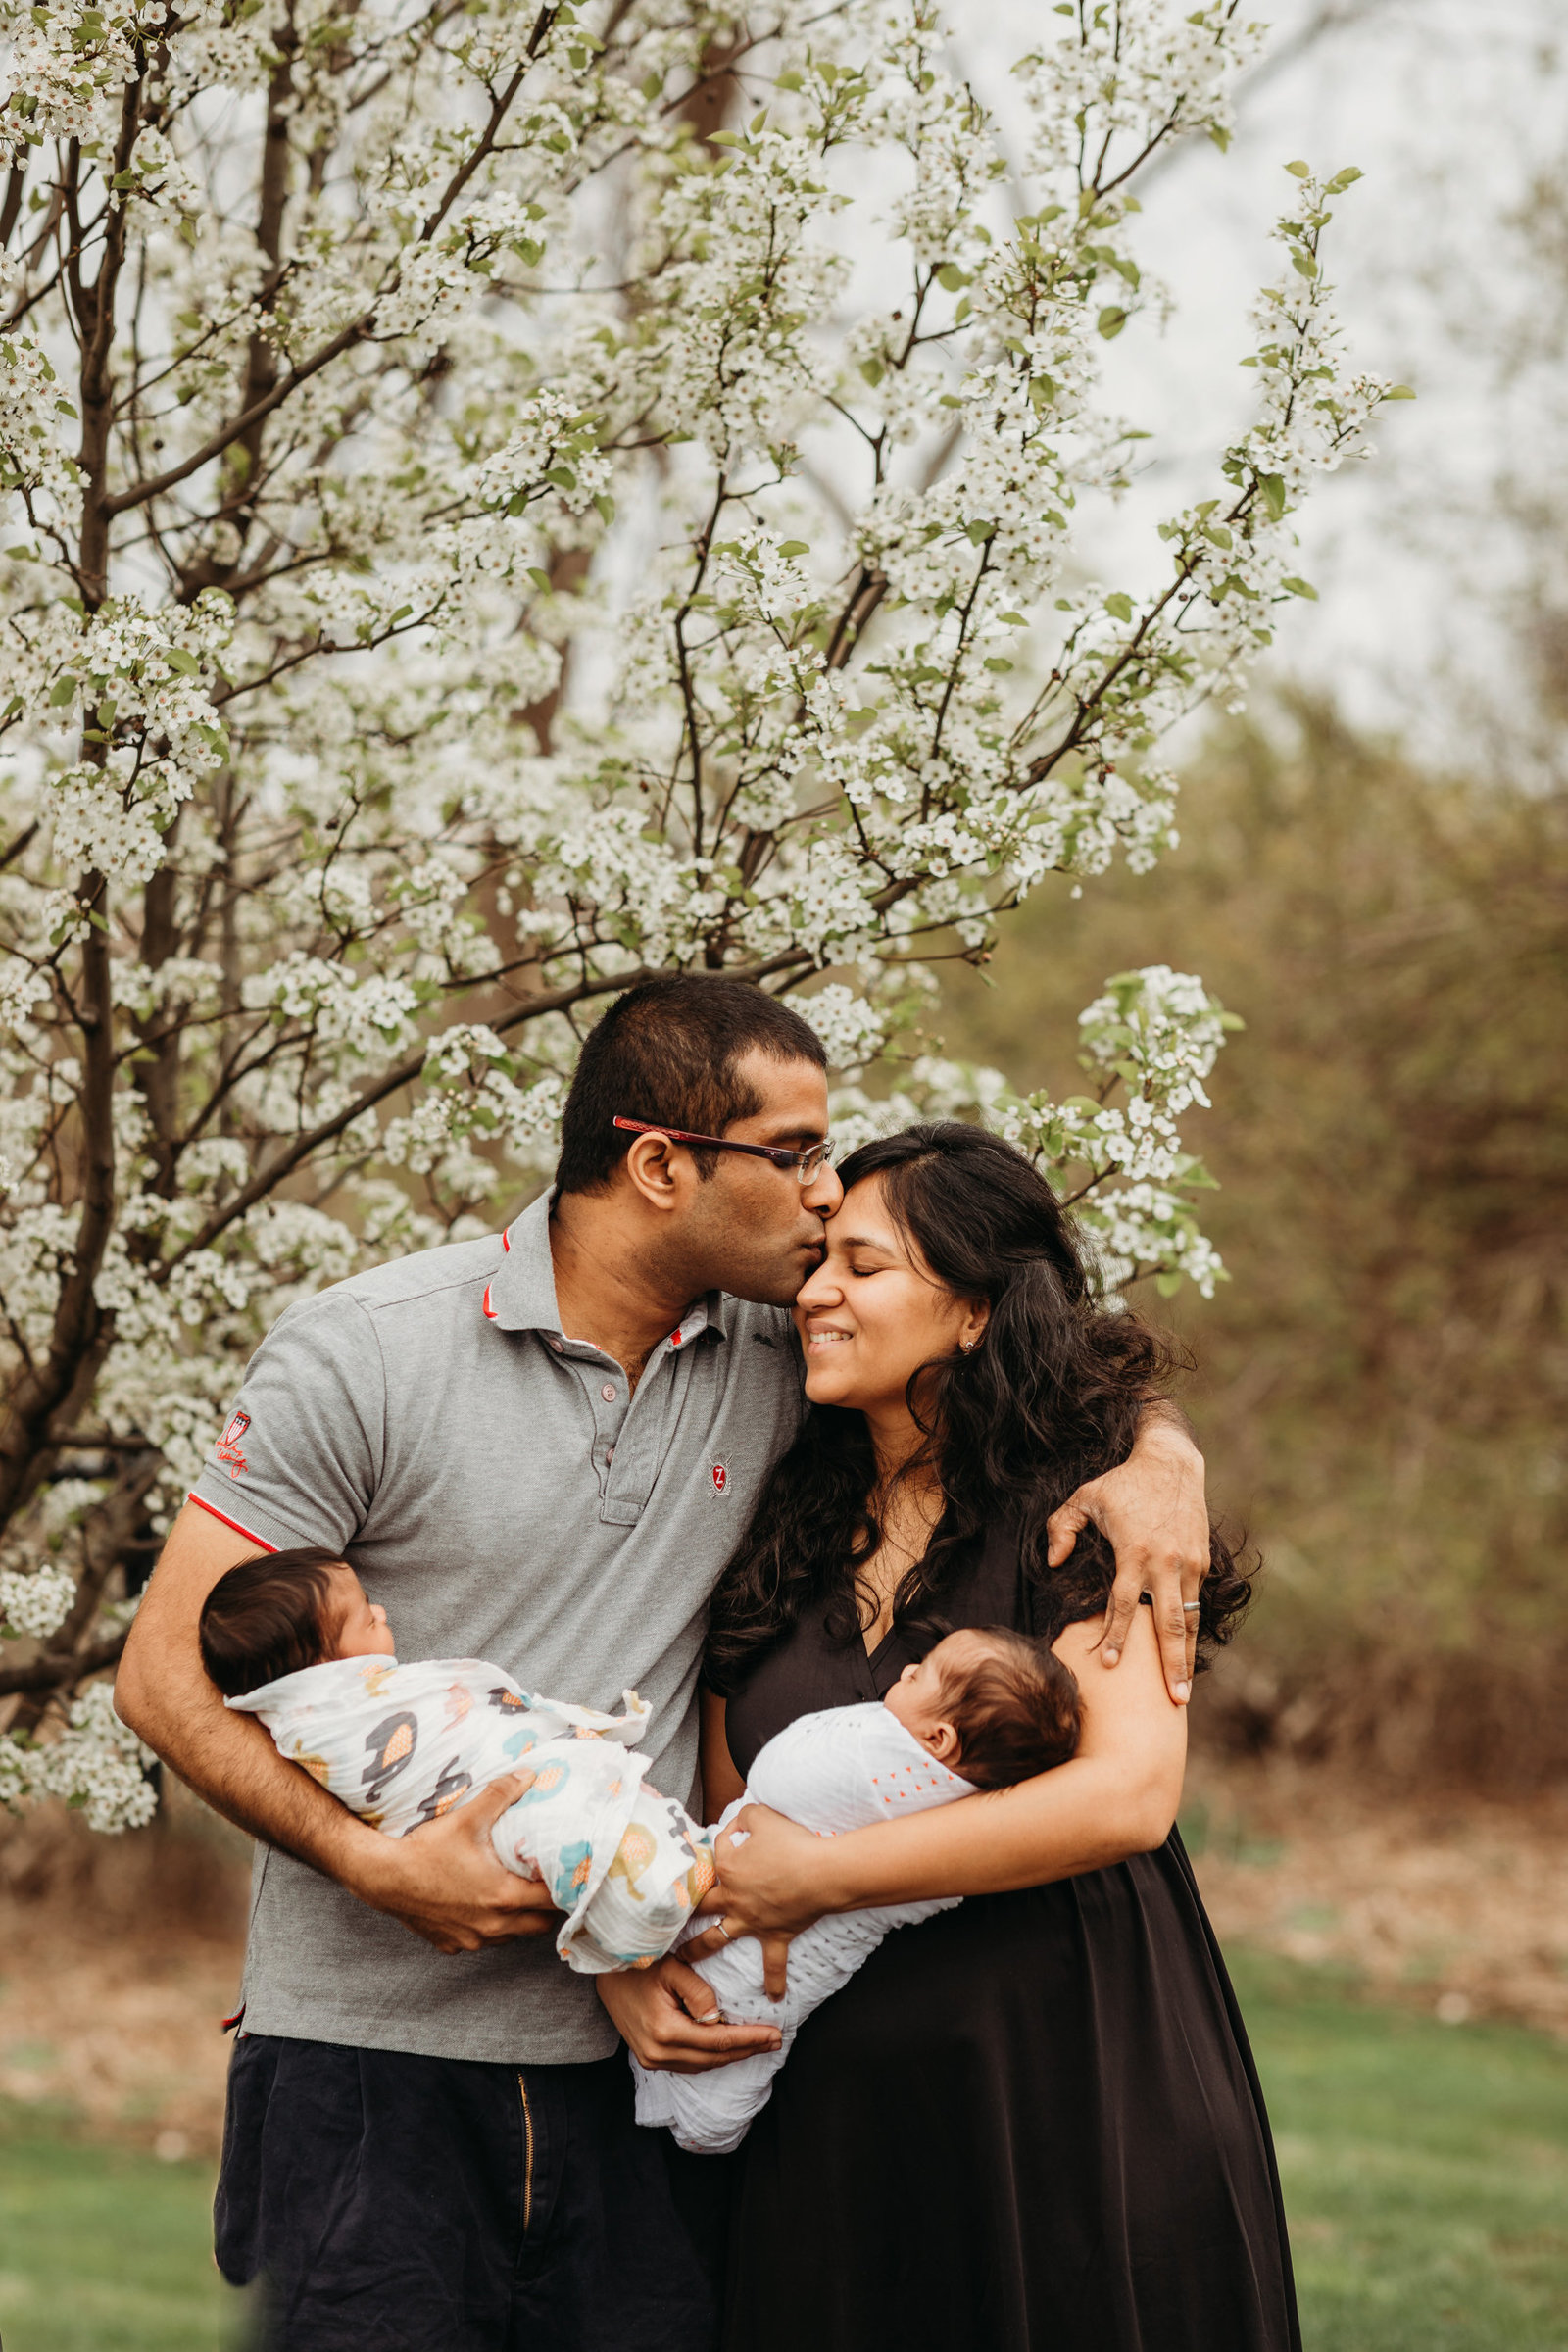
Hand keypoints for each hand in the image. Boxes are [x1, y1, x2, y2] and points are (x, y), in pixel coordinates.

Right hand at [349, 1771, 563, 1952]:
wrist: (383, 1877)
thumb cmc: (426, 1850)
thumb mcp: (468, 1818)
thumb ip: (502, 1794)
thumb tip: (529, 1775)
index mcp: (503, 1896)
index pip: (552, 1901)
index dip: (564, 1888)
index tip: (569, 1876)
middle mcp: (492, 1925)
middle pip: (538, 1926)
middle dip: (547, 1909)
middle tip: (546, 1886)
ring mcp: (470, 1939)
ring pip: (509, 1937)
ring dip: (517, 1920)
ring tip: (515, 1895)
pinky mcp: (450, 1944)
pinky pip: (479, 1941)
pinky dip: (486, 1928)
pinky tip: (478, 1907)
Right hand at [598, 1955, 783, 2072]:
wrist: (604, 1973)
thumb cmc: (639, 1964)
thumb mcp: (672, 1968)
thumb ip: (699, 1993)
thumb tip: (719, 2018)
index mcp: (665, 2031)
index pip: (719, 2041)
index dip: (750, 2039)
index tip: (775, 2035)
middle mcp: (658, 2053)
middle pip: (713, 2058)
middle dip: (747, 2050)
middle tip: (775, 2042)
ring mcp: (651, 2059)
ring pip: (701, 2065)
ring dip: (731, 2056)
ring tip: (757, 2044)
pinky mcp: (648, 2058)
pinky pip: (688, 2064)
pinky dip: (711, 2057)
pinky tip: (728, 2047)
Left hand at [682, 1805, 826, 1998]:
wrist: (821, 1873)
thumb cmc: (792, 1842)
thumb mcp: (762, 1816)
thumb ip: (745, 1817)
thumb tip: (738, 1823)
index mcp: (727, 1869)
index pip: (715, 1855)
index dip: (722, 1842)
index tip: (731, 1837)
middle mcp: (733, 1899)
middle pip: (700, 1906)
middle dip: (683, 1910)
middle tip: (667, 1916)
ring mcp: (752, 1921)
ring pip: (716, 1938)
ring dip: (699, 1949)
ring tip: (685, 1958)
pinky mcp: (775, 1935)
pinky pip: (773, 1964)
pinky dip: (774, 1981)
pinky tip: (774, 1998)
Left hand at [1047, 1415, 1208, 1705]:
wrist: (1172, 1461)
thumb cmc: (1122, 1482)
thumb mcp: (1084, 1497)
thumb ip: (1061, 1528)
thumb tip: (1052, 1562)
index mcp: (1134, 1552)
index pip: (1123, 1605)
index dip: (1115, 1636)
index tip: (1109, 1665)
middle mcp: (1166, 1563)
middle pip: (1170, 1625)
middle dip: (1171, 1665)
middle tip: (1175, 1702)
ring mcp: (1189, 1564)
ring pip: (1190, 1620)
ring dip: (1187, 1657)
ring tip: (1184, 1692)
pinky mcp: (1202, 1561)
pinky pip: (1195, 1603)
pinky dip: (1192, 1630)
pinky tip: (1187, 1655)